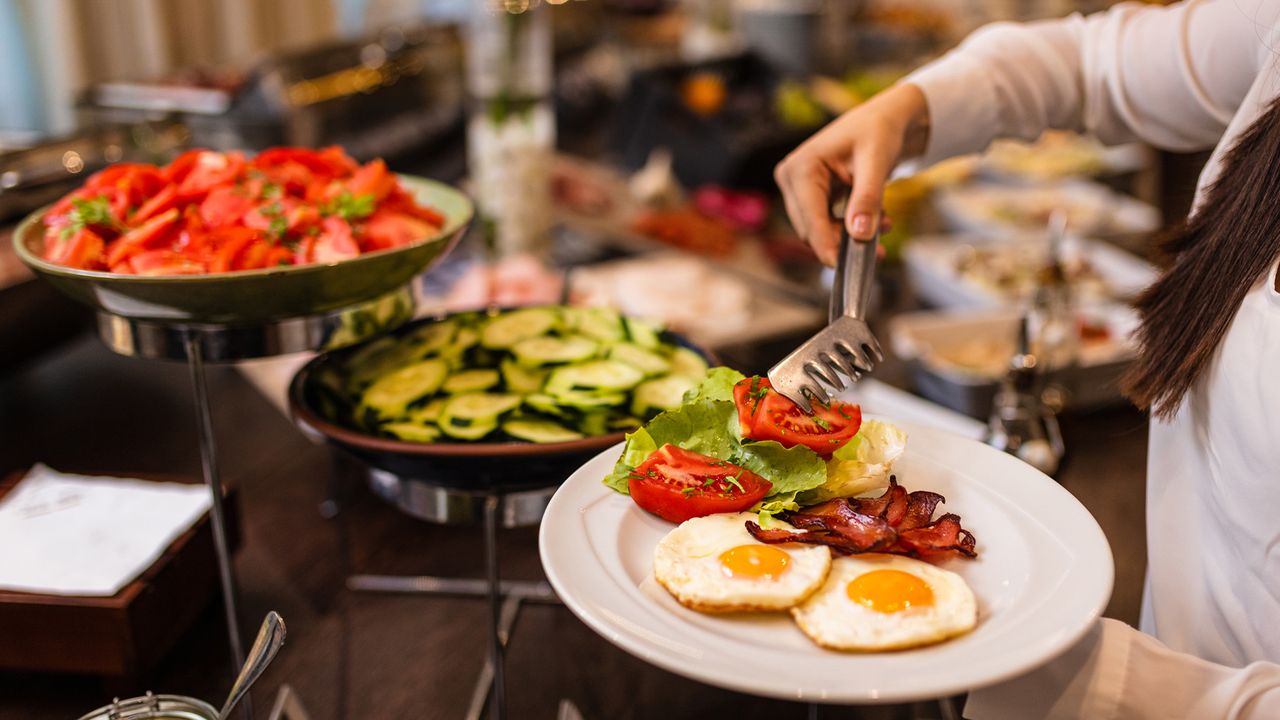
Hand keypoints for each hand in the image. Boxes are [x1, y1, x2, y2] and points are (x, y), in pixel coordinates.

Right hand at [774, 83, 930, 264]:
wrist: (887, 119)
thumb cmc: (880, 130)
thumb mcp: (876, 163)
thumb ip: (867, 199)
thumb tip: (859, 234)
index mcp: (801, 167)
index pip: (810, 220)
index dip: (827, 246)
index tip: (846, 268)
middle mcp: (792, 178)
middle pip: (811, 230)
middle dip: (844, 242)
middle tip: (880, 247)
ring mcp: (798, 187)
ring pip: (818, 231)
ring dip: (849, 236)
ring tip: (885, 225)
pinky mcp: (809, 195)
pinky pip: (825, 224)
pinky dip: (848, 229)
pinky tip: (875, 221)